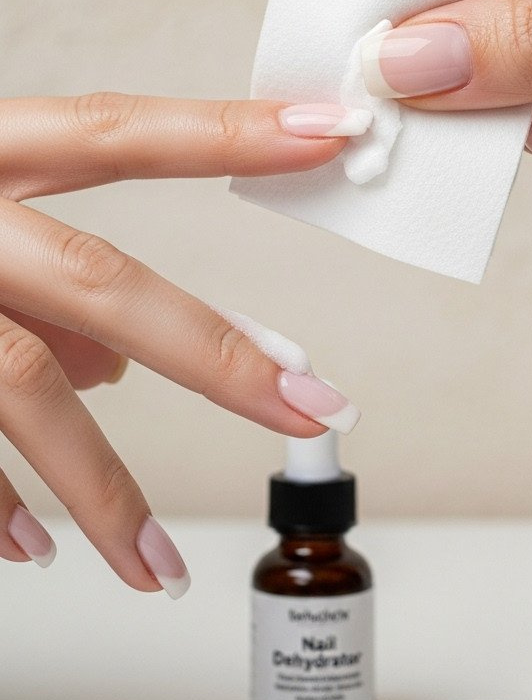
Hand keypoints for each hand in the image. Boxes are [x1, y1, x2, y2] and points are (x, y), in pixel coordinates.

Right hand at [0, 92, 369, 592]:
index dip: (224, 129)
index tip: (332, 129)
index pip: (117, 130)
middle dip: (216, 352)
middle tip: (316, 405)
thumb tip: (127, 360)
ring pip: (21, 386)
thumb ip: (48, 268)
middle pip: (98, 280)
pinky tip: (32, 551)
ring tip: (163, 570)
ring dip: (103, 489)